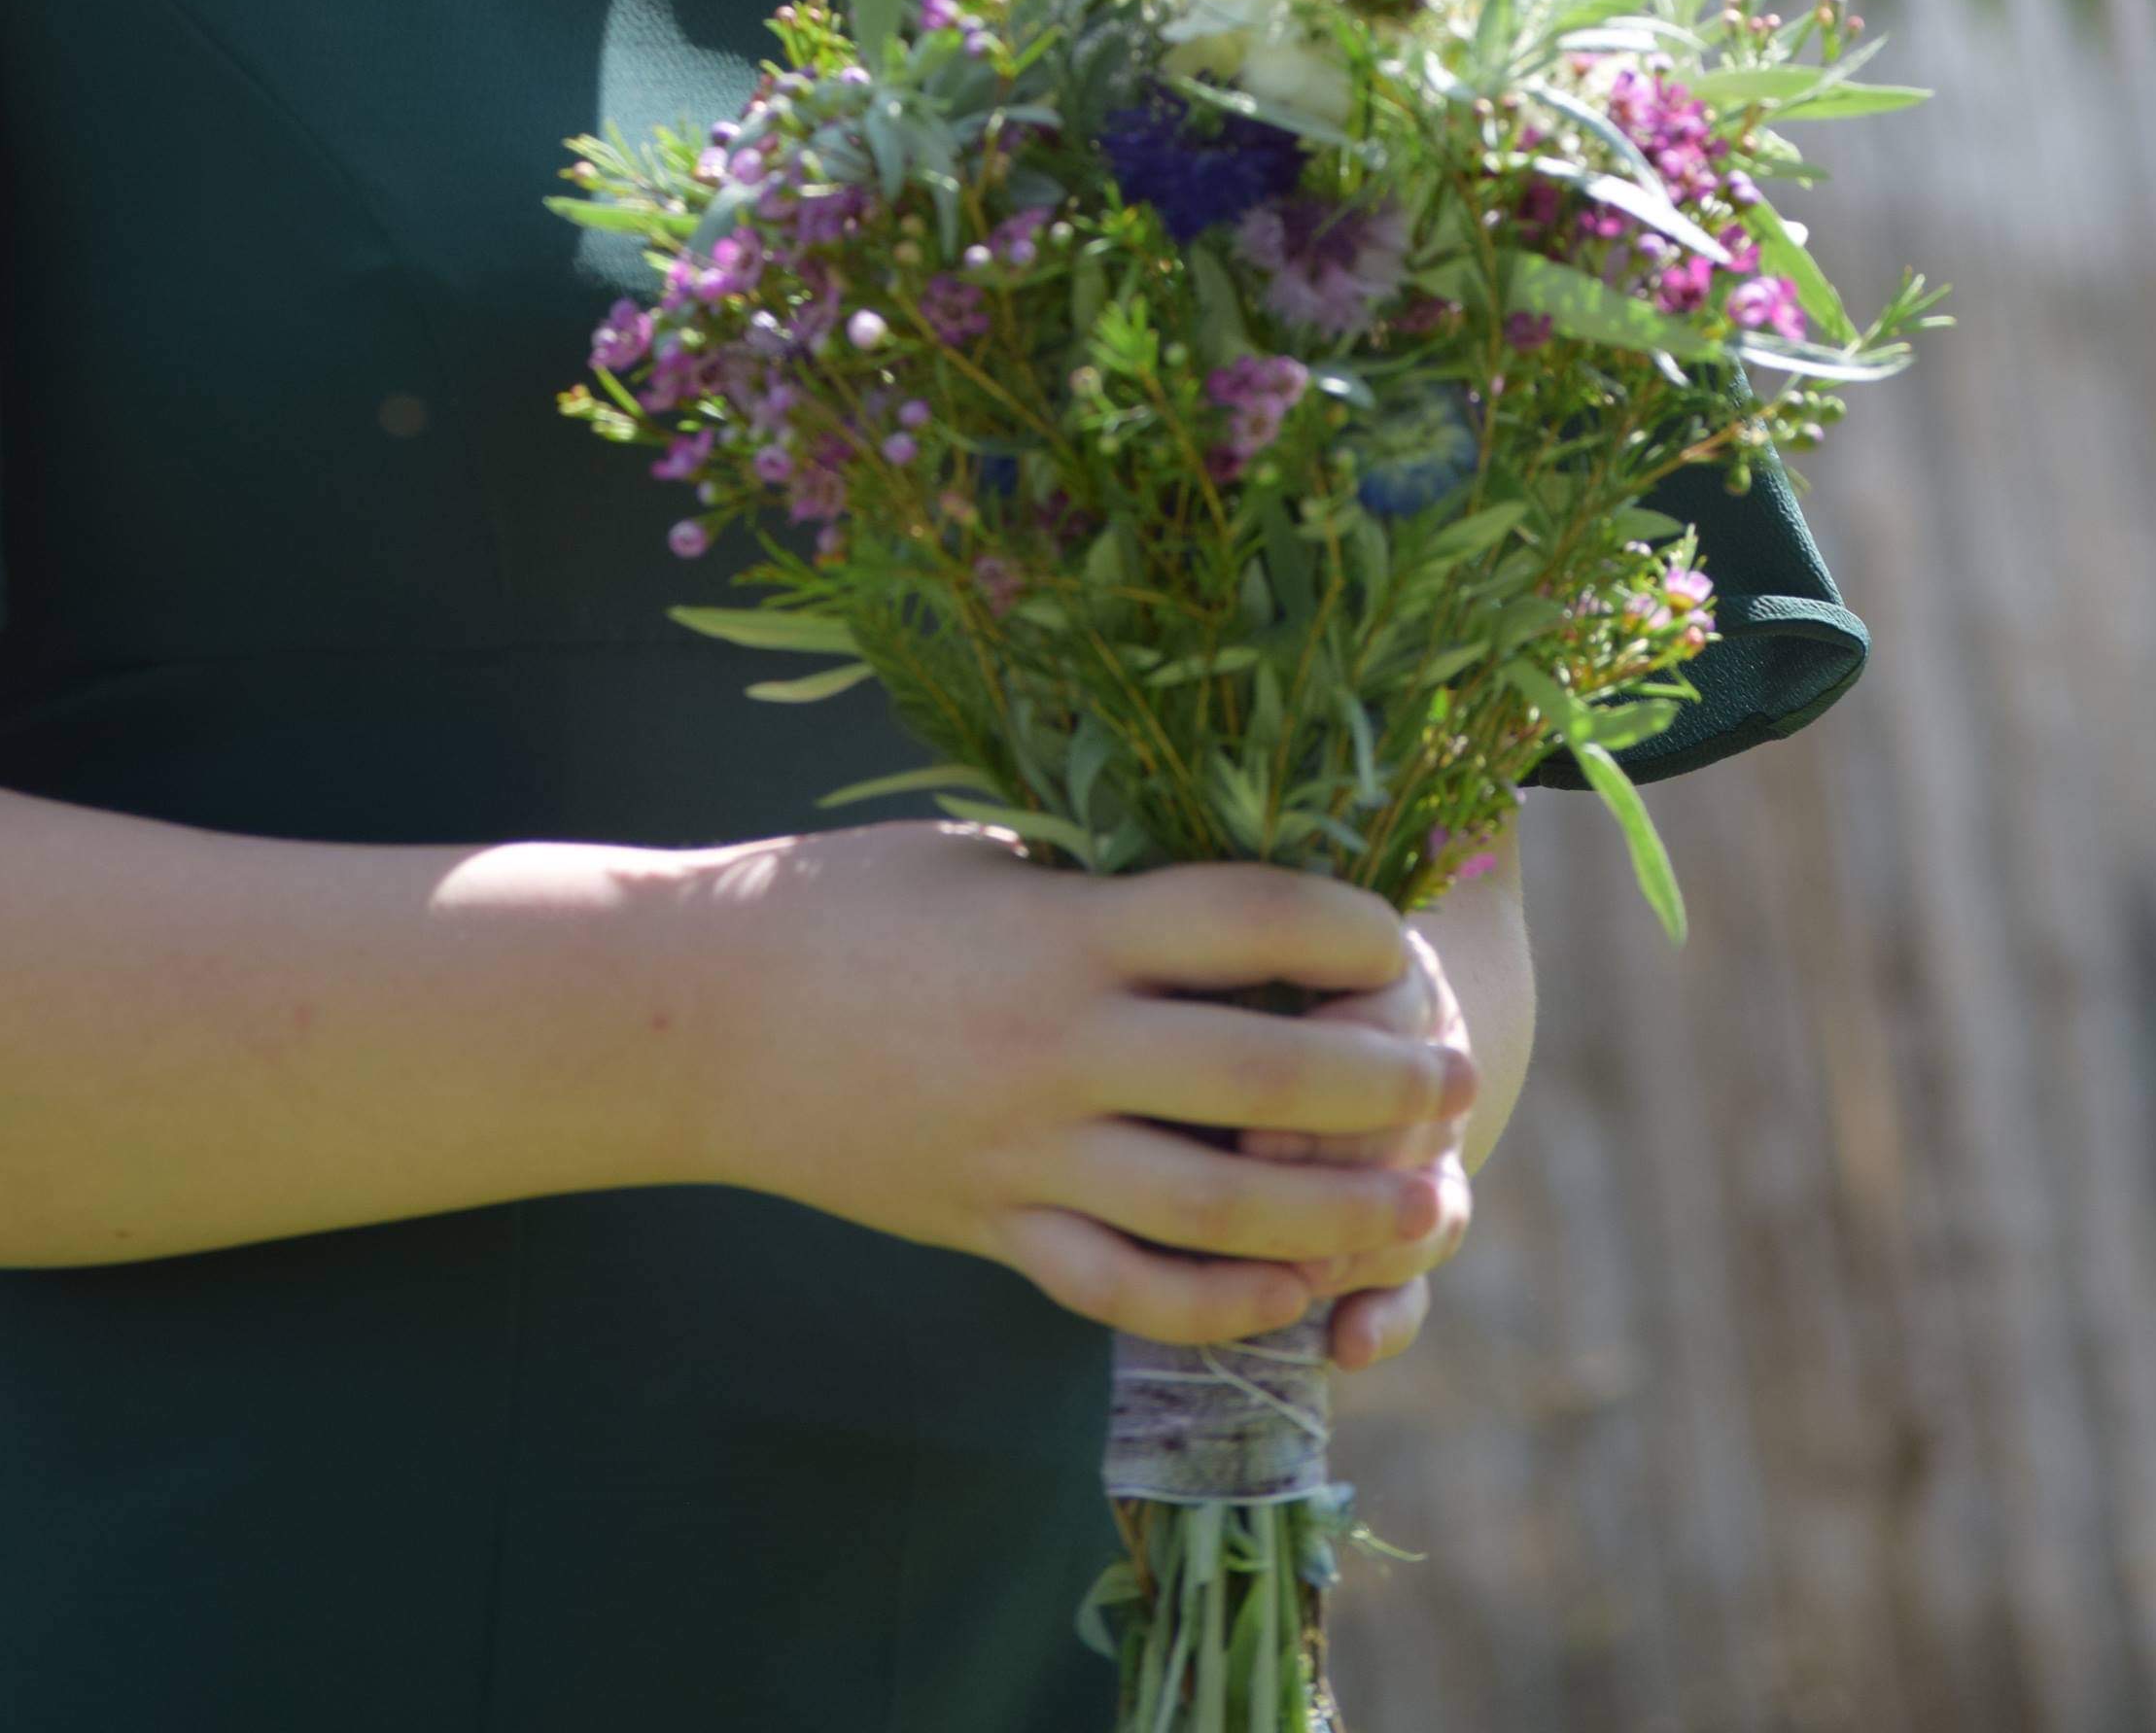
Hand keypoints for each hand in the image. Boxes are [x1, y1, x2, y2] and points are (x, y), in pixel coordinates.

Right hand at [690, 819, 1477, 1348]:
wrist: (700, 1017)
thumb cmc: (845, 903)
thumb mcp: (982, 856)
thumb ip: (1098, 885)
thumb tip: (1233, 893)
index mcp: (1062, 926)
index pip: (1246, 915)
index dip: (1345, 924)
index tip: (1398, 937)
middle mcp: (1057, 1043)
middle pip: (1258, 1071)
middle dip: (1379, 1084)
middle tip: (1456, 1082)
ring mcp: (1024, 1150)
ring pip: (1214, 1203)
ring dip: (1336, 1213)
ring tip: (1421, 1209)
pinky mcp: (990, 1226)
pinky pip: (1125, 1288)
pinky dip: (1219, 1300)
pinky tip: (1286, 1290)